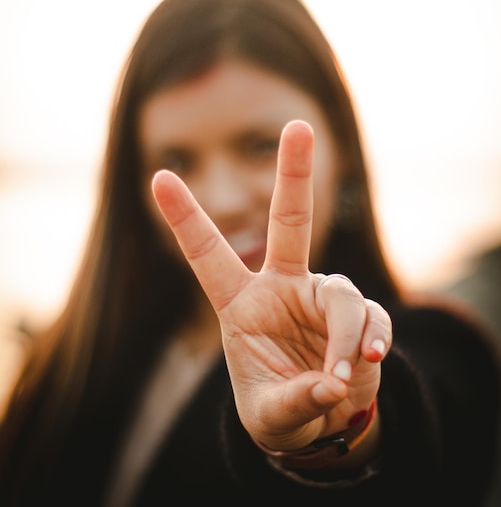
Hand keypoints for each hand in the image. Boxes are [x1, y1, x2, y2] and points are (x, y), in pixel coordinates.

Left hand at [152, 120, 391, 450]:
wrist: (322, 421)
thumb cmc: (281, 410)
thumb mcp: (272, 415)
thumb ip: (295, 401)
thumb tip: (332, 383)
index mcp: (242, 303)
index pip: (209, 255)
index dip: (186, 216)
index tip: (159, 175)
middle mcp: (282, 288)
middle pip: (290, 222)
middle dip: (294, 174)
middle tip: (299, 126)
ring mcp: (321, 298)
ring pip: (341, 295)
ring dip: (345, 336)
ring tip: (338, 377)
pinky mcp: (359, 317)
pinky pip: (372, 318)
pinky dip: (372, 340)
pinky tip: (369, 363)